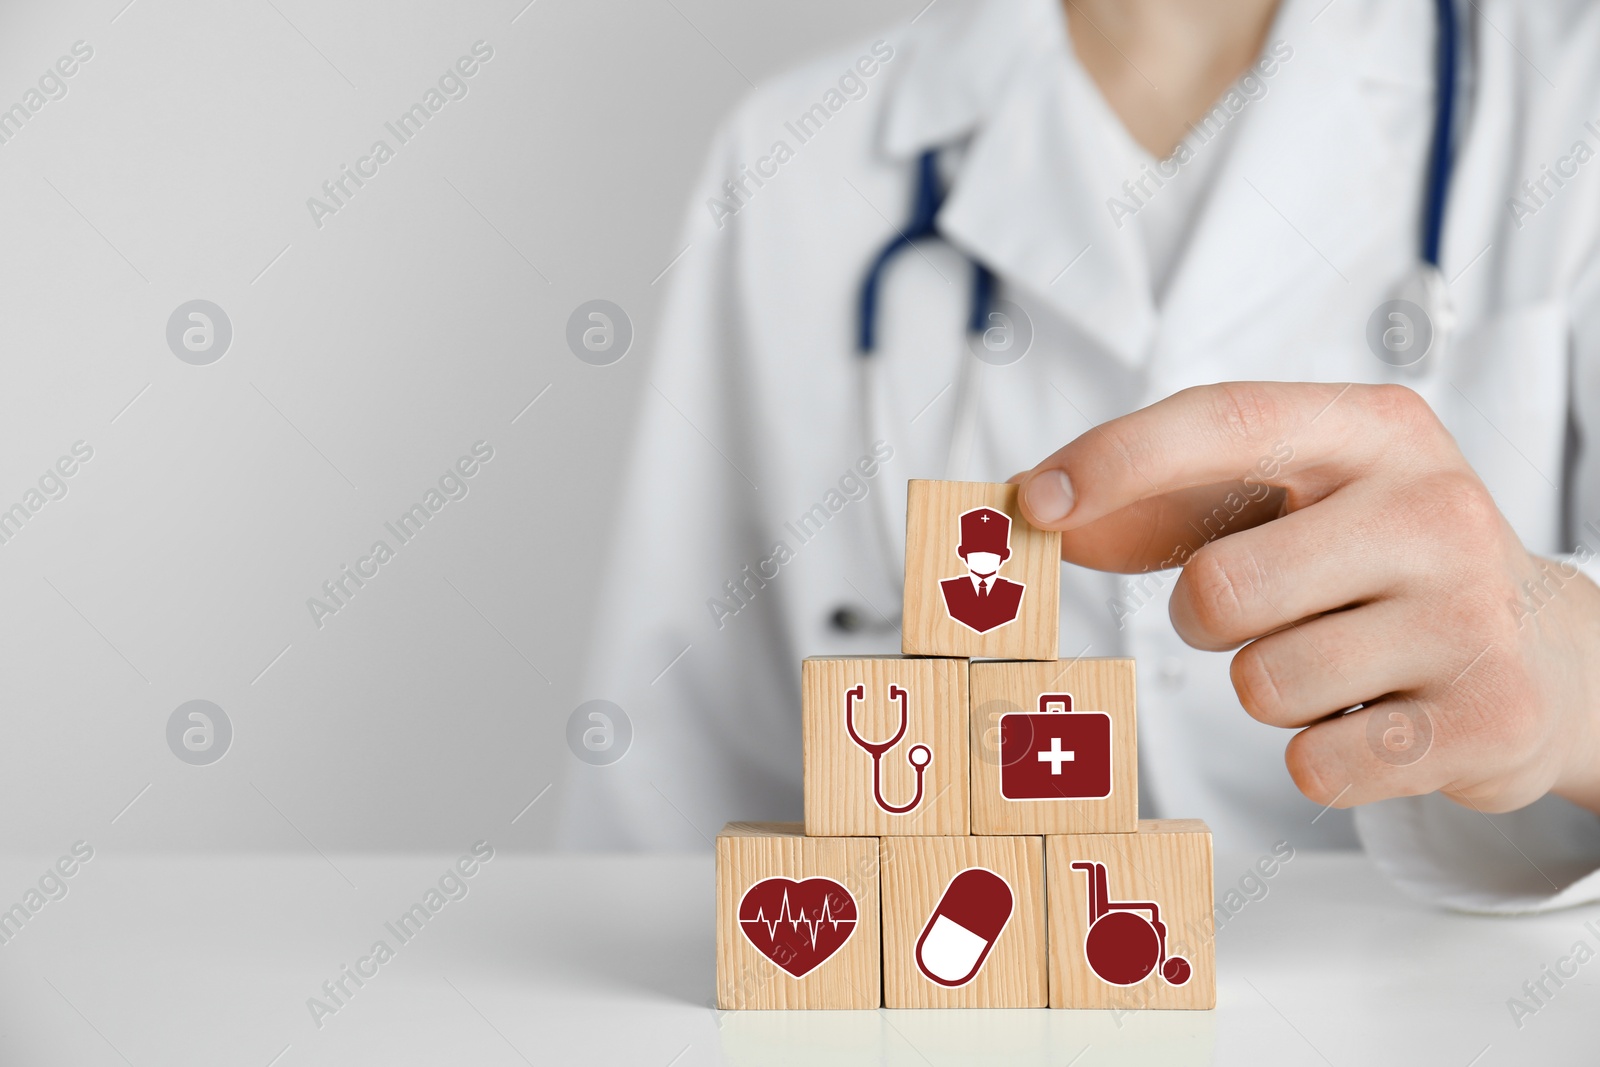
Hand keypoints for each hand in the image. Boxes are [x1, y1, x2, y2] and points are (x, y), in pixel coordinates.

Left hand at [1013, 382, 1599, 815]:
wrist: (1542, 652)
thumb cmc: (1372, 565)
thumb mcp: (1292, 501)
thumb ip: (1165, 500)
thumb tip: (1033, 510)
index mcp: (1373, 431)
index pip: (1224, 419)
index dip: (1117, 460)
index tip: (1034, 502)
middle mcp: (1432, 507)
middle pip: (1220, 587)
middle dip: (1205, 620)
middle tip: (1262, 613)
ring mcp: (1470, 614)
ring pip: (1263, 684)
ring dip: (1268, 688)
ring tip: (1335, 661)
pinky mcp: (1488, 719)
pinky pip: (1316, 767)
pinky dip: (1318, 757)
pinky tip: (1372, 717)